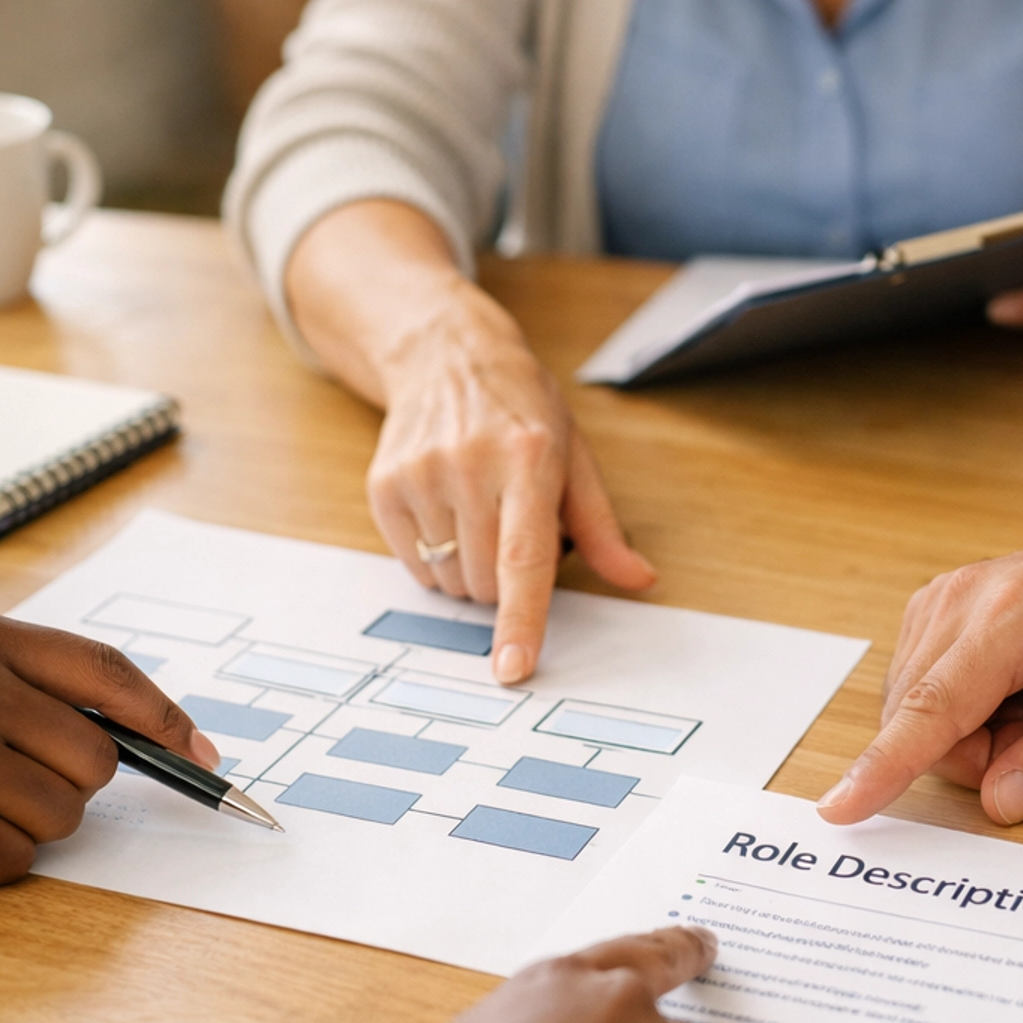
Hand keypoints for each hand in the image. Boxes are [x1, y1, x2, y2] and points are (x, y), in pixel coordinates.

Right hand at [0, 606, 218, 883]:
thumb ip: (18, 675)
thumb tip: (125, 733)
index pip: (105, 671)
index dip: (166, 717)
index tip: (204, 756)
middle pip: (97, 759)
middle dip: (75, 787)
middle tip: (19, 785)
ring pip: (61, 816)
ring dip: (29, 826)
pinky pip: (10, 861)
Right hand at [368, 275, 655, 682]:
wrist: (445, 355)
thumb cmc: (520, 409)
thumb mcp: (574, 455)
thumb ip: (603, 528)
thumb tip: (639, 580)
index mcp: (528, 459)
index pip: (523, 558)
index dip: (520, 619)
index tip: (514, 667)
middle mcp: (469, 466)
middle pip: (485, 583)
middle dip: (505, 581)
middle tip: (511, 527)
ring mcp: (419, 475)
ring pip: (449, 582)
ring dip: (470, 572)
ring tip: (479, 514)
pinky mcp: (383, 486)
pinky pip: (415, 566)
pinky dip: (437, 558)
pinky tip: (447, 511)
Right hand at [818, 499, 1022, 826]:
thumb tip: (998, 803)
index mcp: (1018, 616)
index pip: (935, 708)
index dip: (885, 766)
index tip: (839, 807)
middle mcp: (966, 595)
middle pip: (921, 716)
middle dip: (978, 754)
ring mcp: (946, 594)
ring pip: (916, 706)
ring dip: (973, 732)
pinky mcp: (940, 603)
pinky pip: (924, 685)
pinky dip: (966, 708)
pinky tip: (1019, 690)